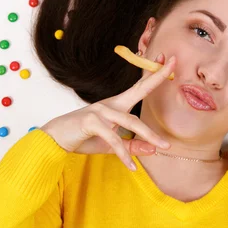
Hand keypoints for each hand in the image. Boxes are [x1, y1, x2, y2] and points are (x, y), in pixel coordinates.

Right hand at [41, 53, 174, 170]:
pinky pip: (113, 139)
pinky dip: (123, 154)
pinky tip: (131, 166)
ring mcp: (100, 111)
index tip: (169, 60)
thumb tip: (154, 150)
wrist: (53, 140)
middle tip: (174, 66)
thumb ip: (131, 146)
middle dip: (157, 78)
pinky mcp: (91, 122)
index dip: (154, 74)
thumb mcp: (111, 145)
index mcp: (116, 105)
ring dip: (149, 135)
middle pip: (139, 90)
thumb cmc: (82, 138)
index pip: (139, 87)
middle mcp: (111, 104)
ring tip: (164, 146)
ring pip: (131, 121)